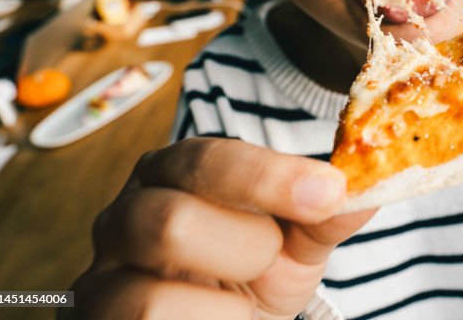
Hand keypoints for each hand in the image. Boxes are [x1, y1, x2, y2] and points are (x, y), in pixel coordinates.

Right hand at [70, 138, 374, 318]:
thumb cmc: (255, 275)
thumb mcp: (297, 242)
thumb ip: (324, 214)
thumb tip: (363, 192)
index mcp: (175, 171)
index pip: (209, 159)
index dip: (270, 177)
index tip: (329, 192)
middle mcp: (125, 215)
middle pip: (171, 220)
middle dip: (246, 248)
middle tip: (272, 260)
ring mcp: (102, 277)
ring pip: (152, 296)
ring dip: (226, 300)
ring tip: (243, 300)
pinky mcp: (98, 319)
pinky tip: (220, 318)